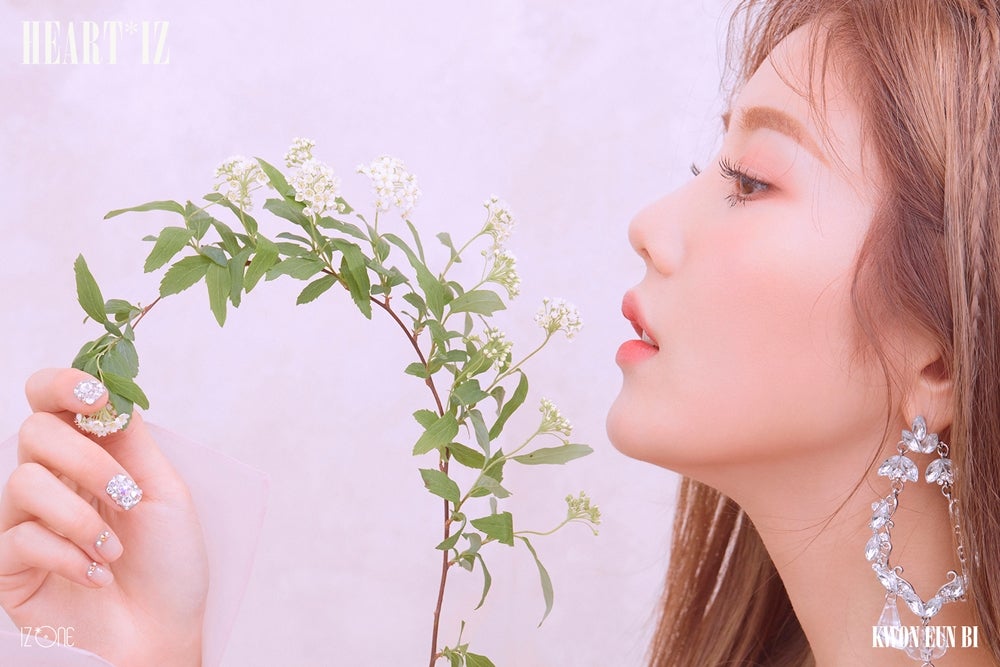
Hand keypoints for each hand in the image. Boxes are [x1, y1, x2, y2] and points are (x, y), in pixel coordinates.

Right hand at [0, 369, 207, 665]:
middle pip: (35, 431)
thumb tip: (107, 391)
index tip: (95, 398)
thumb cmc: (170, 565)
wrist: (163, 633)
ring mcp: (26, 523)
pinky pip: (19, 538)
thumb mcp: (164, 492)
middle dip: (88, 460)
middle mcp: (52, 483)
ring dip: (82, 516)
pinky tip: (97, 576)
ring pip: (23, 482)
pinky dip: (68, 556)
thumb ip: (131, 441)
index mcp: (90, 457)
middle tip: (127, 496)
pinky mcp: (10, 567)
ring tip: (115, 551)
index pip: (51, 402)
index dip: (63, 385)